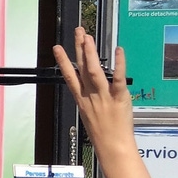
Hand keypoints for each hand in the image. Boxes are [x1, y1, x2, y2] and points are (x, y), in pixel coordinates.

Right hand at [52, 27, 134, 153]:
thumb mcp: (90, 116)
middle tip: (79, 31)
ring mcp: (103, 96)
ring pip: (94, 71)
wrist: (112, 147)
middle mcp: (90, 95)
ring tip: (88, 37)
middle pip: (82, 68)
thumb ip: (91, 100)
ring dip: (90, 53)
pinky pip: (118, 79)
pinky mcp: (118, 98)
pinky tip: (119, 50)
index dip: (63, 61)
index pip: (70, 76)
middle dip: (79, 48)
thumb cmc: (103, 135)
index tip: (57, 48)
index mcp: (82, 100)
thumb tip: (91, 90)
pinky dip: (119, 64)